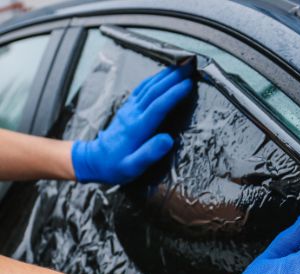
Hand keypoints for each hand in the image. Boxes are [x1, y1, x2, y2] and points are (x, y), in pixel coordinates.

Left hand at [71, 65, 192, 183]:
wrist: (95, 160)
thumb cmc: (116, 167)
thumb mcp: (132, 167)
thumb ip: (149, 153)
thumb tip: (167, 140)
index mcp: (137, 129)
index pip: (159, 106)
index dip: (174, 94)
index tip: (188, 85)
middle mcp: (133, 114)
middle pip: (155, 91)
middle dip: (174, 77)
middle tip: (190, 66)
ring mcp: (129, 109)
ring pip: (149, 86)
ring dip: (165, 74)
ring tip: (181, 66)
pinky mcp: (128, 108)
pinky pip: (142, 88)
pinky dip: (154, 78)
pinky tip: (163, 74)